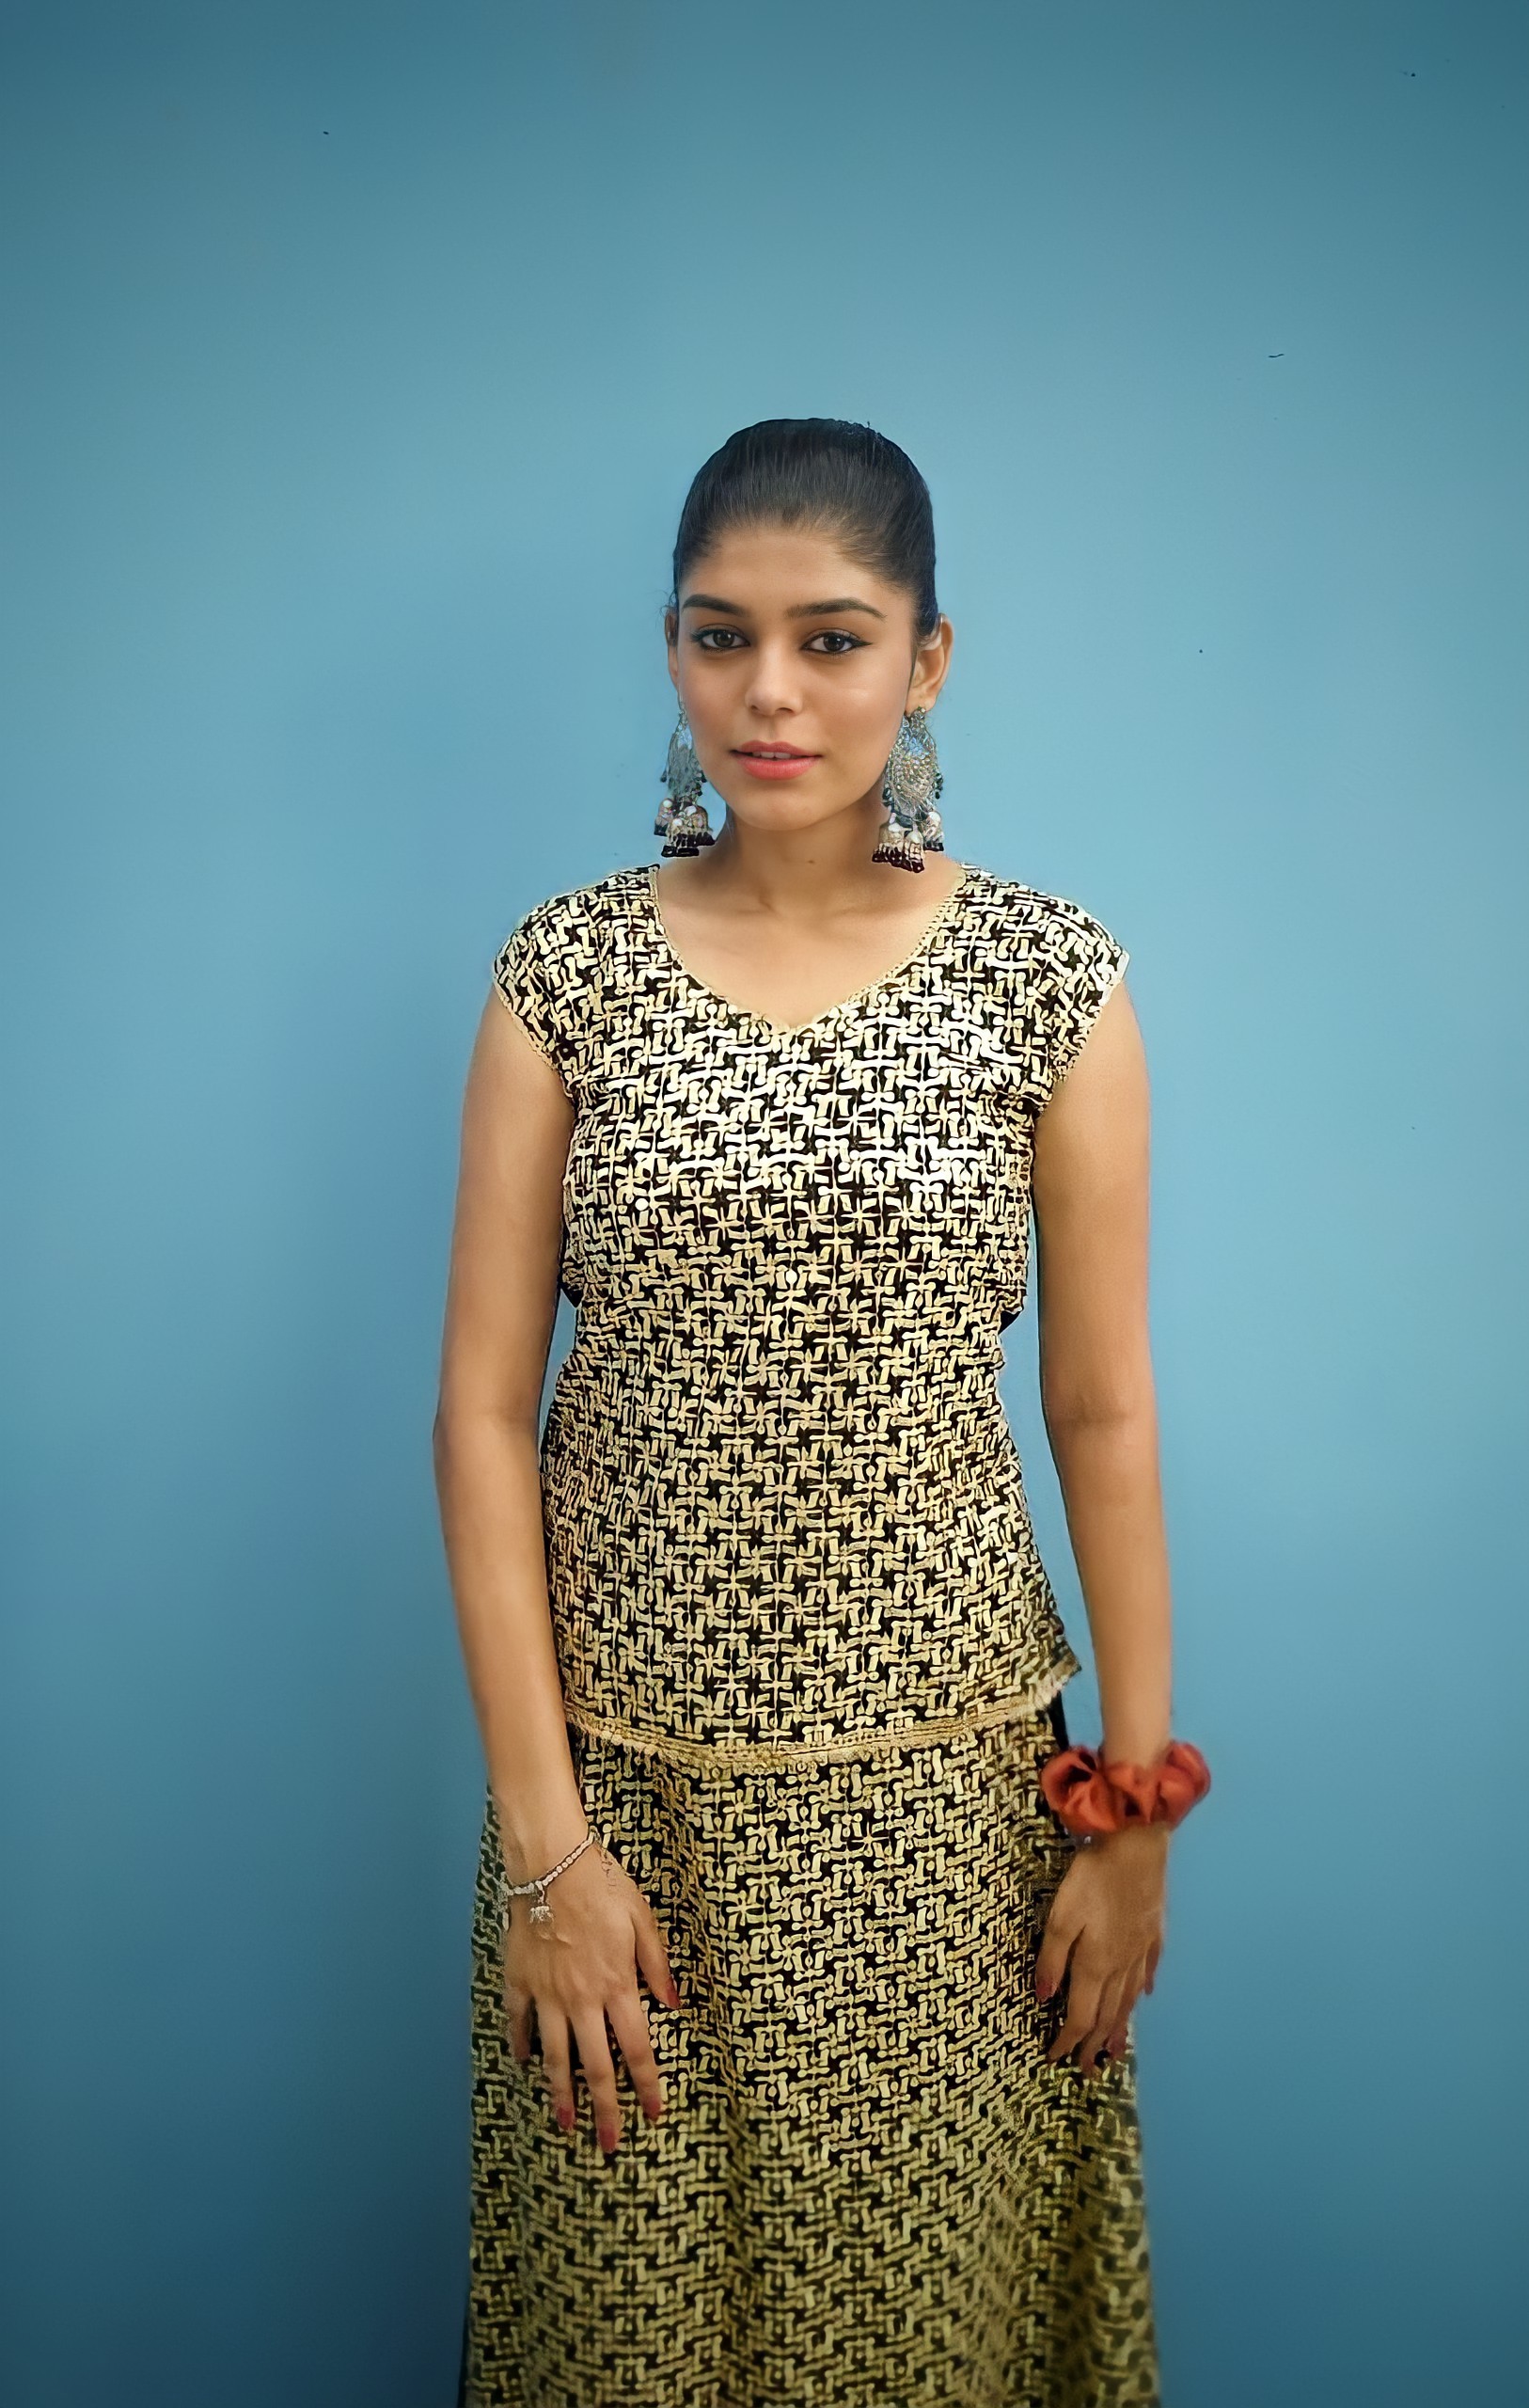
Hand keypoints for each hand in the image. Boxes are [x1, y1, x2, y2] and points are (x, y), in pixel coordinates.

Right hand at [501, 1840, 680, 2152]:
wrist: (550, 1862)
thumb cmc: (601, 1883)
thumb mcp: (642, 1918)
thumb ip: (658, 1964)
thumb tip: (675, 2003)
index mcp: (617, 1986)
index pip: (636, 2050)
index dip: (645, 2086)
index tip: (652, 2114)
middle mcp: (581, 2000)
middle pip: (595, 2067)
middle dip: (605, 2109)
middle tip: (609, 2144)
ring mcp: (547, 1994)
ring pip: (555, 2056)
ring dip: (562, 2094)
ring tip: (566, 2124)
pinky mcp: (520, 1980)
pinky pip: (518, 2022)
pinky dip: (520, 2046)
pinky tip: (524, 2065)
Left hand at [1034, 1823, 1167, 2076]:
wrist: (1138, 1844)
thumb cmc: (1093, 1876)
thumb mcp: (1061, 1915)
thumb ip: (1052, 1958)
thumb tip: (1045, 1999)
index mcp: (1096, 1964)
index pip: (1081, 2015)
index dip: (1067, 2040)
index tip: (1054, 2058)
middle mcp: (1122, 1965)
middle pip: (1107, 2015)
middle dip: (1093, 2045)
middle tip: (1088, 2071)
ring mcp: (1141, 1949)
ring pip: (1128, 1999)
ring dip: (1119, 2027)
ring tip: (1115, 2050)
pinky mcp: (1154, 1930)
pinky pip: (1147, 1971)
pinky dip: (1141, 1990)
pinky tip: (1142, 1997)